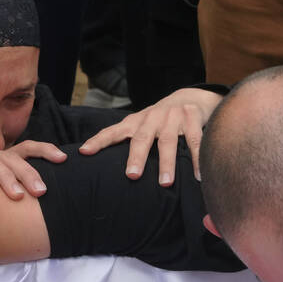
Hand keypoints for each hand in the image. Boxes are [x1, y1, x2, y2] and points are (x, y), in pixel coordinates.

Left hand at [78, 87, 223, 185]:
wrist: (191, 97)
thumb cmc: (161, 120)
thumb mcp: (142, 125)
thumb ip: (129, 140)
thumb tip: (102, 165)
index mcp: (136, 121)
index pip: (113, 131)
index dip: (98, 141)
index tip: (84, 153)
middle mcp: (152, 117)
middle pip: (142, 138)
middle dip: (136, 157)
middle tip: (132, 176)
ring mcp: (173, 117)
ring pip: (168, 142)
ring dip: (166, 163)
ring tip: (165, 184)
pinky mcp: (192, 119)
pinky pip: (194, 142)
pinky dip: (197, 160)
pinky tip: (198, 176)